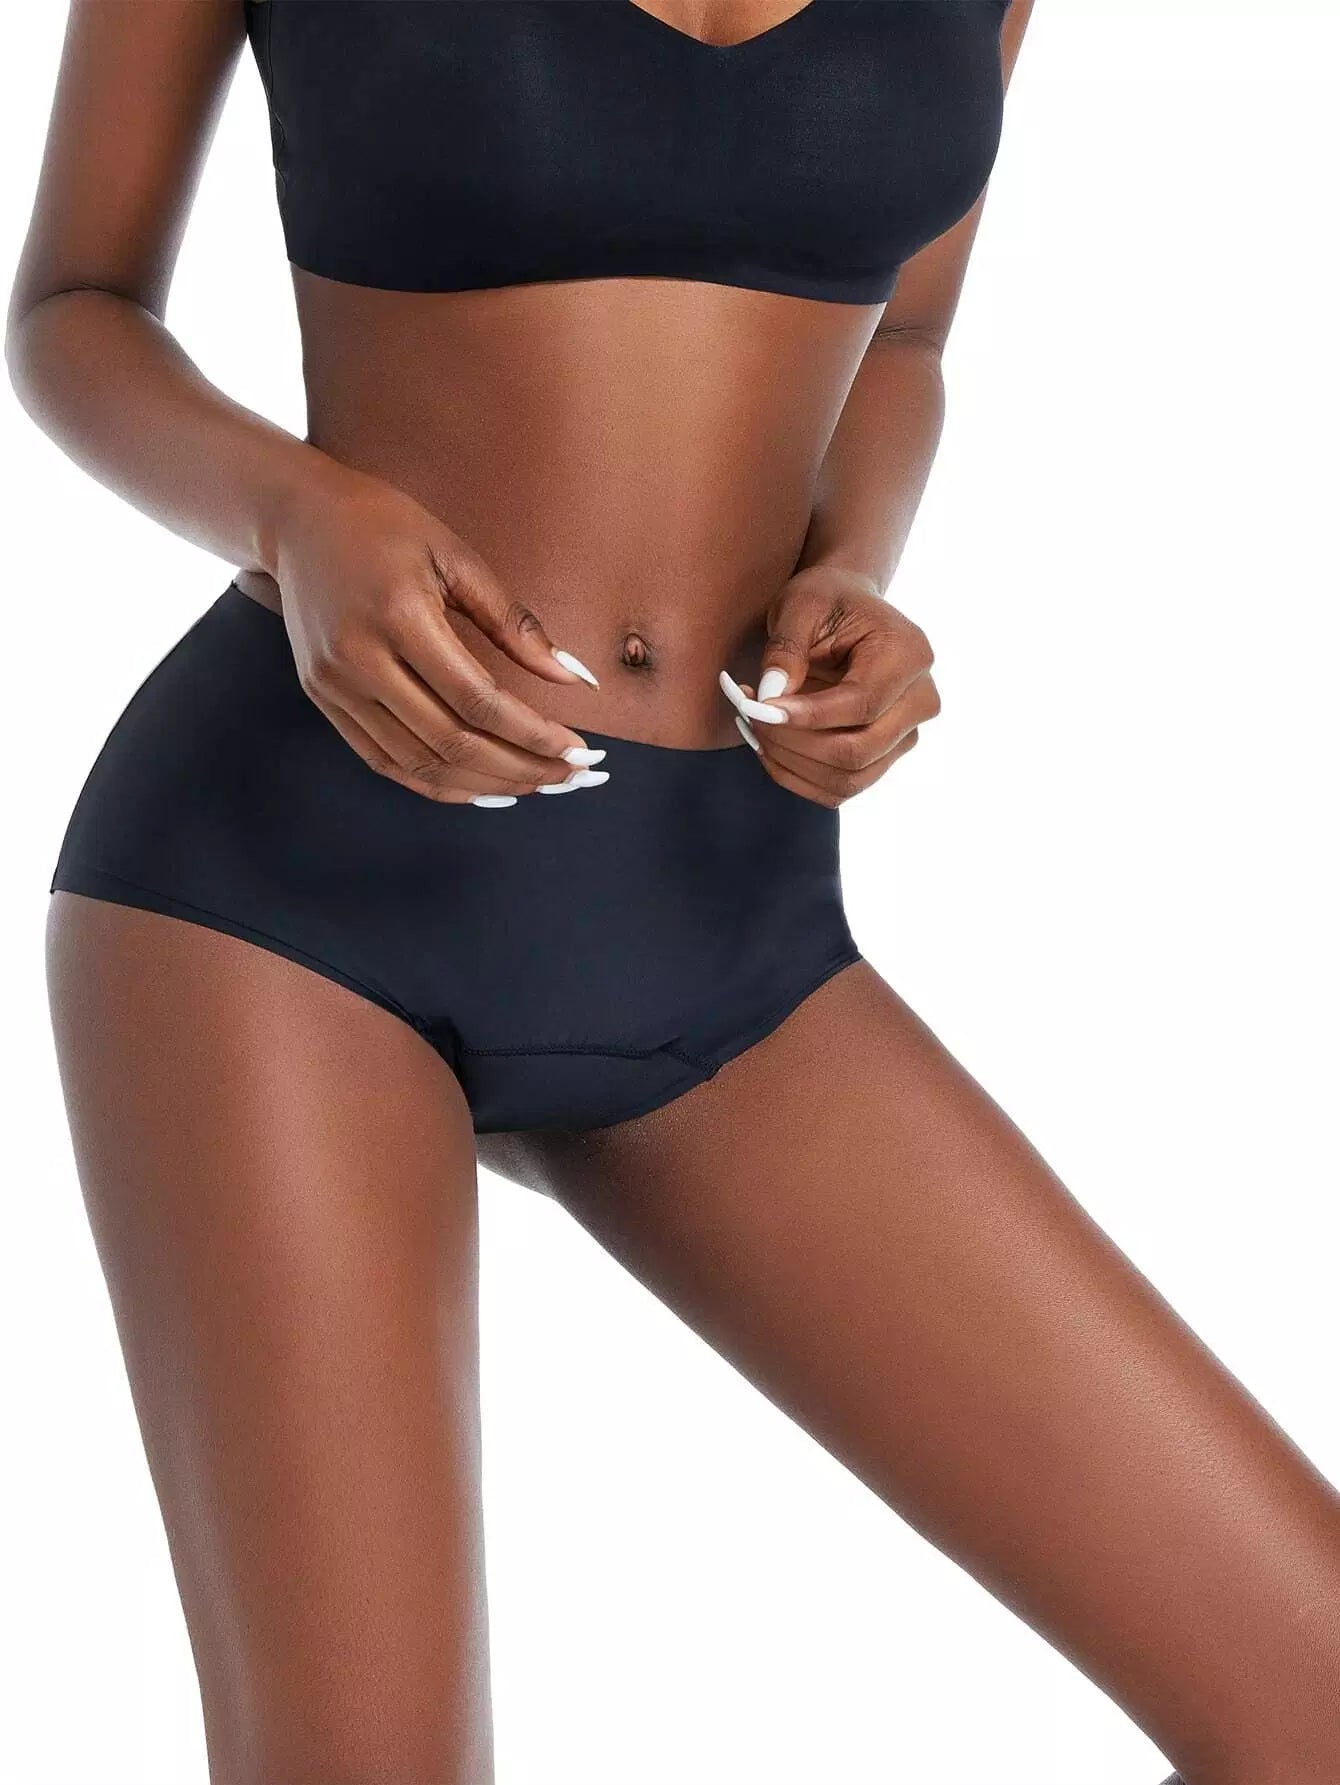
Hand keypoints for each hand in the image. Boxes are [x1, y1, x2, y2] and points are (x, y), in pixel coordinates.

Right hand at [271, 464, 607, 805]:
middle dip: (521, 769)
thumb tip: (574, 678)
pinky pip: (385, 762)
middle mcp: (360, 660)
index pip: (478, 700)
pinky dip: (436, 784)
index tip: (576, 748)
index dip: (533, 735)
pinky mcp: (323, 699)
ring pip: (420, 764)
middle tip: (569, 775)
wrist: (296, 519)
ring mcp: (335, 686)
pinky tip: (480, 787)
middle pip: (452, 743)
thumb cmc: (384, 525)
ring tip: (535, 783)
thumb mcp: (456, 557)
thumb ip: (515, 623)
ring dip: (485, 784)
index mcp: (400, 616)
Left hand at [720, 565, 939, 807]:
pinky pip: (840, 788)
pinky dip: (796, 777)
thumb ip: (787, 647)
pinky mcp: (884, 756)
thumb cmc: (826, 599)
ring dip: (790, 764)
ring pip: (847, 779)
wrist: (848, 611)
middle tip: (748, 715)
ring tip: (753, 726)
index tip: (757, 708)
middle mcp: (920, 700)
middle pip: (857, 750)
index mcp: (909, 655)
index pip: (860, 705)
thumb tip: (771, 696)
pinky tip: (768, 746)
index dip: (806, 716)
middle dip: (793, 742)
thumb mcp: (801, 603)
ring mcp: (906, 734)